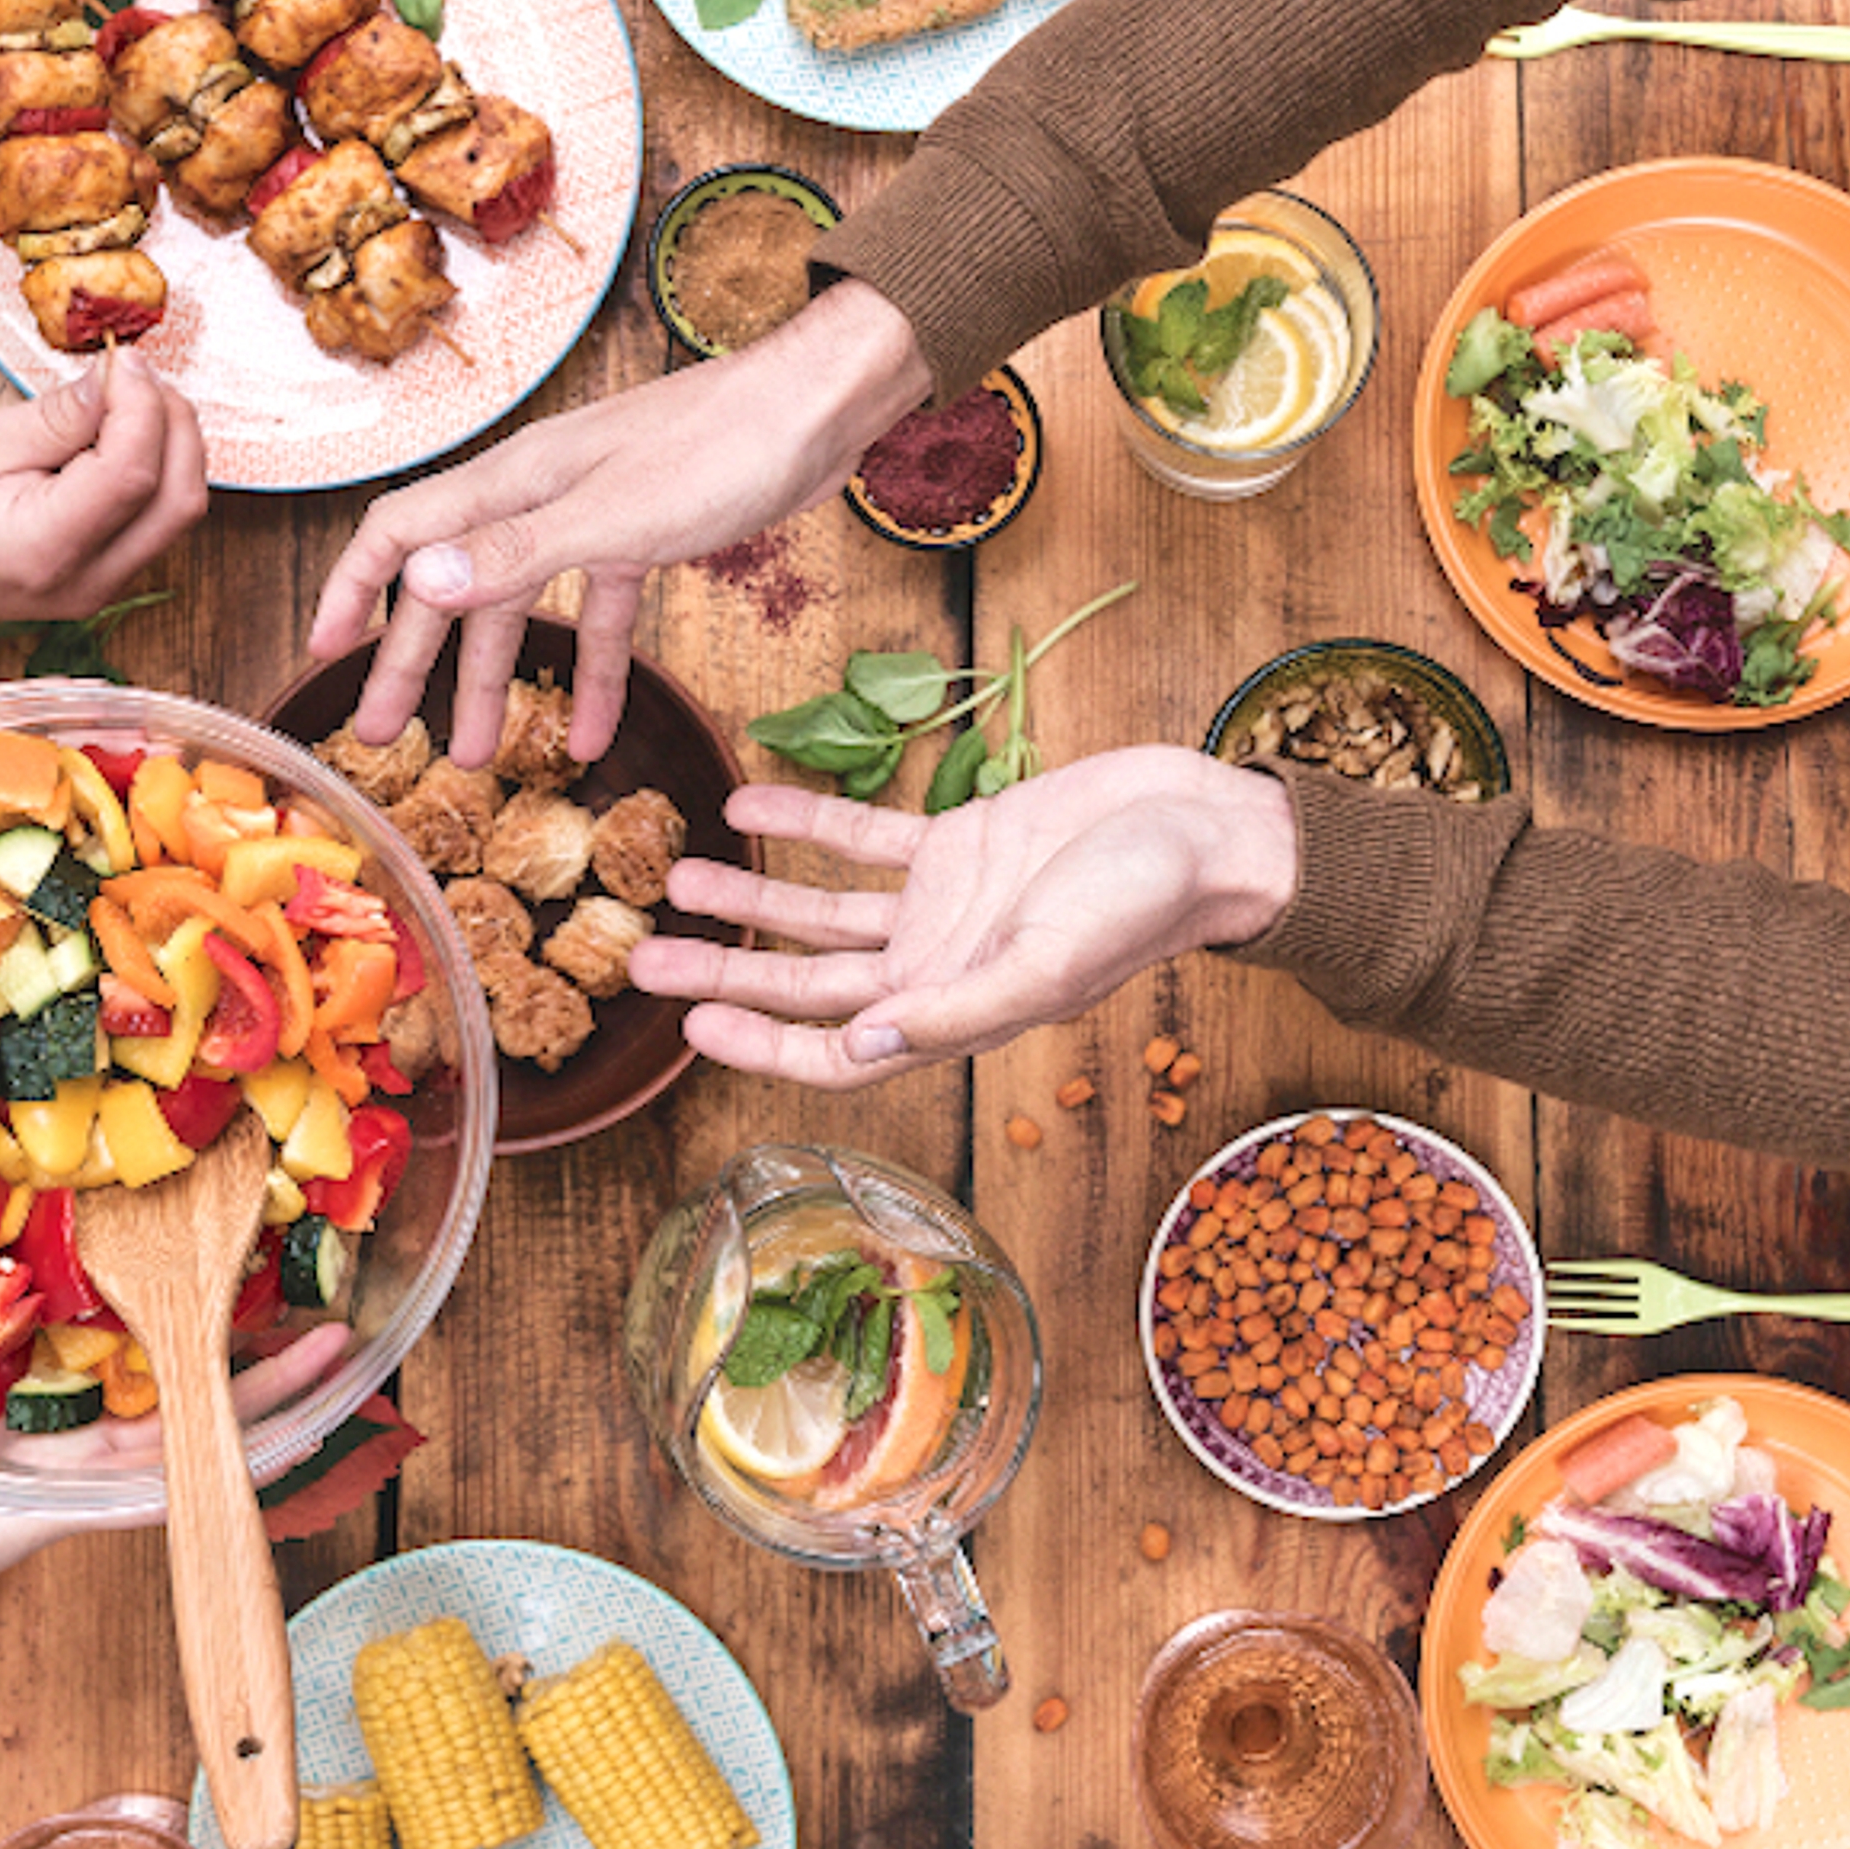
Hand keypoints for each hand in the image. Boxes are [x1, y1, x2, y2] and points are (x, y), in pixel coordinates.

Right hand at [0, 352, 208, 629]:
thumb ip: (53, 418)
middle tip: (135, 373)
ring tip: (130, 398)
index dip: (142, 407)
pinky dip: (160, 468)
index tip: (123, 359)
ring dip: (173, 444)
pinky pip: (161, 519)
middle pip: (178, 499)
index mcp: (43, 548)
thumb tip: (114, 381)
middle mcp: (89, 580)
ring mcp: (106, 586)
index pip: (132, 475)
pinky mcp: (113, 575)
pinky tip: (124, 434)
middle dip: (173, 422)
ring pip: (180, 511)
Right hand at [0, 1323, 350, 1653]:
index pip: (172, 1476)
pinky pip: (99, 1357)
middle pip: (189, 1420)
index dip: (239, 1451)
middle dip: (261, 1384)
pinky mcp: (24, 1403)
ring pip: (158, 1385)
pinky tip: (172, 1276)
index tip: (307, 1423)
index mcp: (62, 1498)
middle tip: (334, 1336)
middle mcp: (78, 1463)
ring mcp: (58, 1433)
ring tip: (286, 1290)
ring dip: (216, 1345)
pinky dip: (139, 1320)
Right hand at [306, 282, 929, 765]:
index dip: (354, 590)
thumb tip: (424, 585)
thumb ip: (520, 554)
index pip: (400, 532)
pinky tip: (595, 738)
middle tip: (385, 736)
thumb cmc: (726, 445)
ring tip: (480, 759)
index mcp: (515, 481)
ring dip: (502, 684)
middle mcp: (540, 494)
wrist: (821, 406)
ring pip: (526, 610)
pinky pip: (603, 616)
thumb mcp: (618, 515)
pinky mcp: (647, 534)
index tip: (325, 654)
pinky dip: (595, 677)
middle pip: (456, 585)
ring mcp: (594, 514)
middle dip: (416, 663)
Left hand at [623, 748, 1299, 1088]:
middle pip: (807, 981)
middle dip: (726, 971)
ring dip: (752, 897)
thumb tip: (859, 1050)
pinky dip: (807, 821)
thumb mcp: (1048, 962)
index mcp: (953, 1010)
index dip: (761, 1043)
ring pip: (821, 912)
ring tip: (678, 875)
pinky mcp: (961, 841)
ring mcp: (943, 903)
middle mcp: (936, 966)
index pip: (835, 1048)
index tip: (690, 1025)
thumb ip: (956, 1008)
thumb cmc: (1144, 902)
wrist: (1207, 825)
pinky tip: (748, 798)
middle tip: (642, 953)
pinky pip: (865, 837)